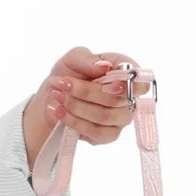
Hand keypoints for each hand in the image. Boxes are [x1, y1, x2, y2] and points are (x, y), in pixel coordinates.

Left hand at [22, 47, 141, 165]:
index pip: (142, 83)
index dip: (129, 85)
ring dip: (77, 106)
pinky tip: (60, 112)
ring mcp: (119, 119)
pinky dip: (74, 121)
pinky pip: (96, 133)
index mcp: (126, 74)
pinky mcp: (108, 136)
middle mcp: (128, 98)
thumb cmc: (69, 74)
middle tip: (64, 84)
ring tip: (58, 96)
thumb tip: (104, 66)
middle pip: (117, 100)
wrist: (53, 97)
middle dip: (86, 92)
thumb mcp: (73, 59)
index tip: (108, 83)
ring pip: (105, 117)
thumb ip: (87, 59)